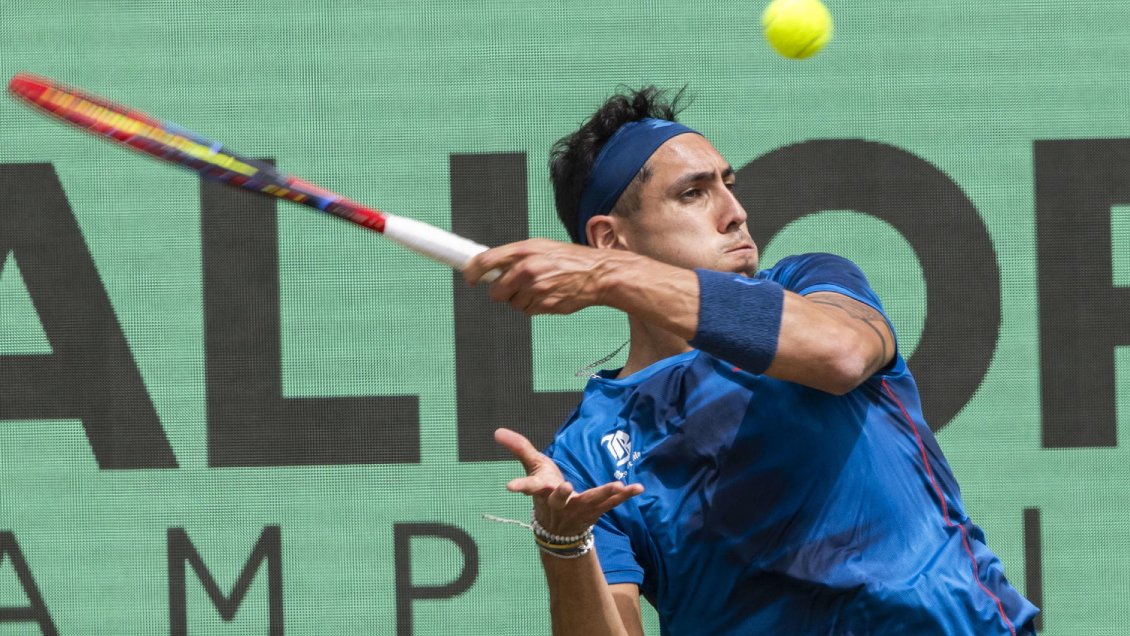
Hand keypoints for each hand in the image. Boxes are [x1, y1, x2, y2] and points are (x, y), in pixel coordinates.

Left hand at [464, 238, 613, 316]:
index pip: (485, 261)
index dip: (472, 273)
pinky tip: (549, 296)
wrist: (598, 274)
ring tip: (541, 288)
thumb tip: (488, 266)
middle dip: (500, 293)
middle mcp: (527, 269)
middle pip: (495, 292)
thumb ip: (516, 255)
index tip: (470, 279)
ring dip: (521, 300)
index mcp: (524, 250)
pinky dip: (535, 307)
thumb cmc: (569, 259)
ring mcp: (535, 289)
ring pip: (512, 304)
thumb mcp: (541, 247)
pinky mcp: (544, 305)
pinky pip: (528, 312)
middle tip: (512, 288)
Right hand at [495, 428, 643, 536]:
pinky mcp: (596, 510)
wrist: (559, 528)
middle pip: (560, 498)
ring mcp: (579, 508)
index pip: (529, 487)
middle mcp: (560, 502)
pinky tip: (638, 488)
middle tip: (567, 487)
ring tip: (618, 485)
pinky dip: (625, 495)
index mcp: (543, 491)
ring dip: (604, 493)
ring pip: (591, 500)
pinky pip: (612, 503)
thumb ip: (519, 448)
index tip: (510, 487)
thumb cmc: (545, 491)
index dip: (520, 486)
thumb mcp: (533, 468)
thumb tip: (497, 430)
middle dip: (562, 494)